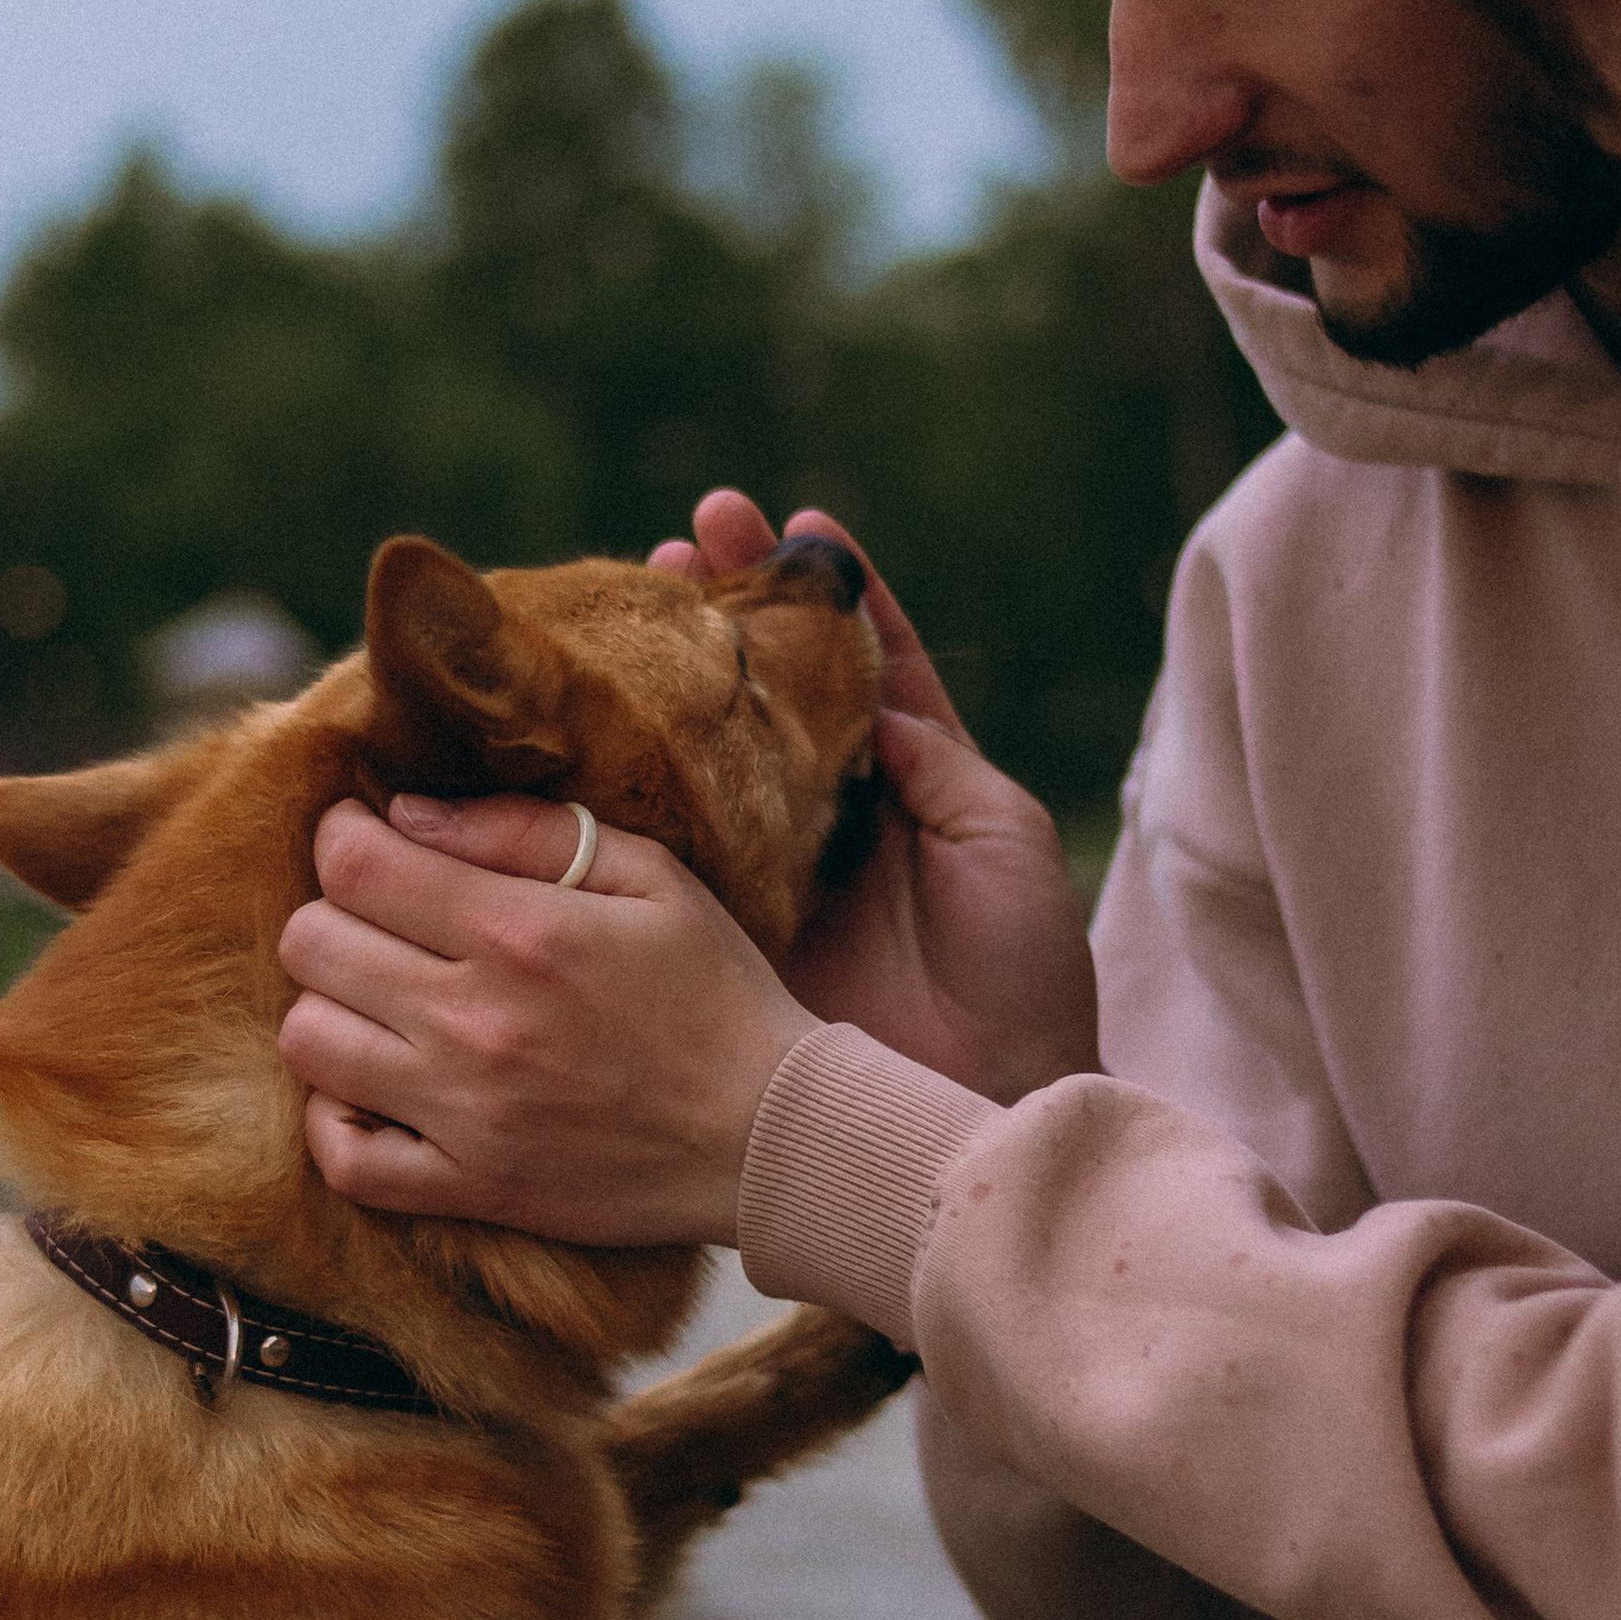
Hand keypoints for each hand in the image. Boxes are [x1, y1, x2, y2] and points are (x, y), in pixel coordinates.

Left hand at [277, 793, 813, 1240]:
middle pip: (311, 945)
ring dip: (331, 1007)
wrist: (769, 1134)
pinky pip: (343, 1157)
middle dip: (334, 913)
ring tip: (381, 1000)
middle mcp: (475, 1022)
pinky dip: (338, 1119)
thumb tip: (405, 813)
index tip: (368, 839)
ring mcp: (464, 1114)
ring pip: (306, 1041)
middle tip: (383, 919)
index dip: (343, 836)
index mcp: (521, 932)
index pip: (355, 864)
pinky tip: (377, 1086)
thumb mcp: (652, 876)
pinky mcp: (469, 1187)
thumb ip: (526, 830)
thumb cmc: (716, 992)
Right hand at [649, 491, 1098, 1103]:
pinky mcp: (722, 919)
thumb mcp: (1002, 841)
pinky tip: (599, 713)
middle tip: (684, 535)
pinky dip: (634, 776)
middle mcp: (828, 810)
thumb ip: (937, 757)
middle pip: (768, 686)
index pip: (859, 663)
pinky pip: (671, 836)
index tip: (785, 518)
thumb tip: (868, 688)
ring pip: (711, 745)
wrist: (979, 1101)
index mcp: (908, 779)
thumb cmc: (1020, 976)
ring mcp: (770, 861)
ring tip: (642, 586)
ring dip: (674, 668)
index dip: (822, 592)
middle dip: (728, 605)